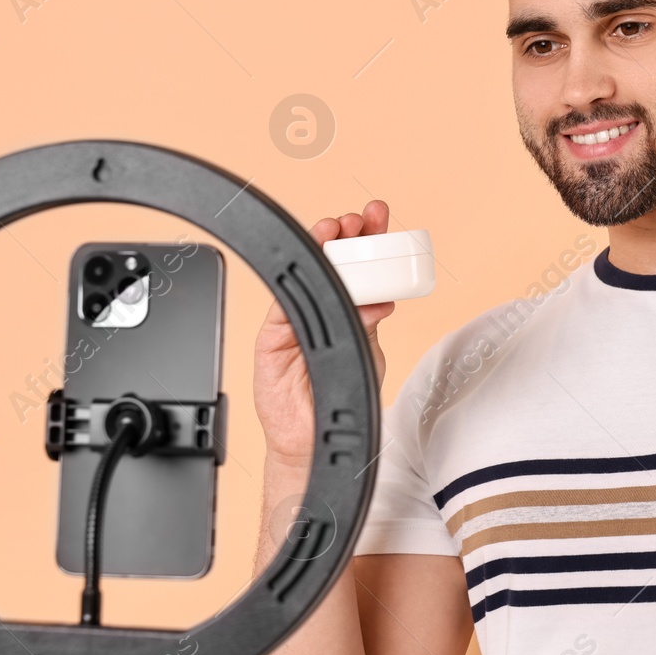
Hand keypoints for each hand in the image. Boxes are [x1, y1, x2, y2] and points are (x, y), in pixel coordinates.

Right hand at [253, 200, 395, 466]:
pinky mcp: (272, 335)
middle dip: (346, 234)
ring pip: (305, 275)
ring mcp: (296, 318)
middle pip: (332, 260)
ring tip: (336, 231)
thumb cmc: (342, 396)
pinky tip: (313, 271)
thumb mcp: (367, 354)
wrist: (317, 437)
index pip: (360, 263)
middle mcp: (322, 308)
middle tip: (359, 220)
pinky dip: (297, 286)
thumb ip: (371, 325)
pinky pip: (281, 304)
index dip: (370, 238)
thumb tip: (382, 300)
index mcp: (349, 307)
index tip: (380, 217)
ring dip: (320, 248)